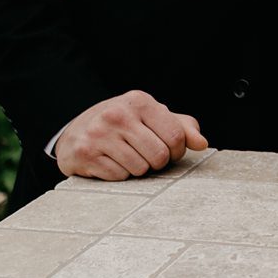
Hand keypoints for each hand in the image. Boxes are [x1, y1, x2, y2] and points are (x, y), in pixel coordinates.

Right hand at [55, 89, 207, 180]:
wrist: (76, 131)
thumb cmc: (123, 124)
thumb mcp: (152, 117)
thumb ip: (182, 127)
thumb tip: (201, 144)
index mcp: (140, 101)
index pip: (176, 136)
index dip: (178, 150)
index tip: (170, 150)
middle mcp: (118, 114)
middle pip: (159, 156)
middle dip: (157, 162)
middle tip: (145, 154)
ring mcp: (99, 133)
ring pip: (139, 169)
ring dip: (137, 168)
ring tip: (126, 156)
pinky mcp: (85, 153)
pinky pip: (119, 176)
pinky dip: (118, 174)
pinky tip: (109, 161)